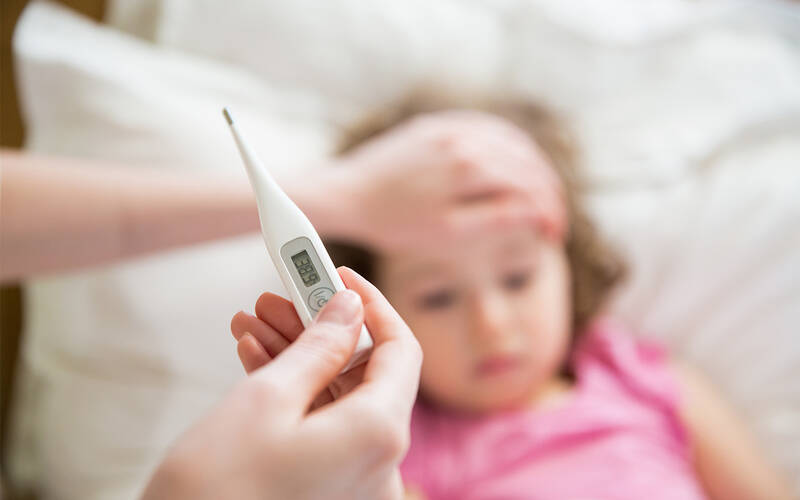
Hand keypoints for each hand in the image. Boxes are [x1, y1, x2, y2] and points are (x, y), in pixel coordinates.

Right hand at [142, 268, 422, 499]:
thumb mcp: (266, 399)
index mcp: (378, 434)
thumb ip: (319, 346)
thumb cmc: (214, 492)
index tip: (338, 276)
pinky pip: (323, 427)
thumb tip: (349, 308)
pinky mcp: (328, 491)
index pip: (400, 349)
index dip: (371, 305)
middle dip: (320, 328)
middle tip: (279, 295)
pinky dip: (294, 394)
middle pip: (365, 372)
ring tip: (253, 323)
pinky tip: (255, 359)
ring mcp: (354, 481)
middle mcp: (379, 463)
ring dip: (298, 357)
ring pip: (338, 398)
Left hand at [317, 110, 565, 251]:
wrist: (347, 195)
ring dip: (533, 166)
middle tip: (555, 218)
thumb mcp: (448, 234)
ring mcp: (449, 126)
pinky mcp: (435, 124)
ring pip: (510, 139)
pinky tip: (514, 162)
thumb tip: (536, 212)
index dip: (549, 212)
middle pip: (526, 161)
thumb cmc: (394, 223)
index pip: (529, 186)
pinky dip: (508, 145)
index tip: (555, 235)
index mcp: (470, 167)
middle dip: (548, 191)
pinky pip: (485, 126)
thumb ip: (496, 220)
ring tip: (542, 193)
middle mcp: (464, 138)